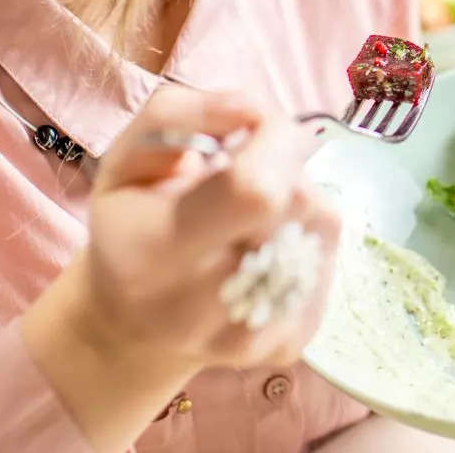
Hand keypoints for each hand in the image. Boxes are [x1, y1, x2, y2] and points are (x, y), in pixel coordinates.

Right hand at [21, 82, 340, 451]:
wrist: (133, 325)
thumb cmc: (131, 226)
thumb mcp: (126, 156)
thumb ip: (180, 114)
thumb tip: (255, 109)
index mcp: (156, 252)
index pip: (255, 190)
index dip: (273, 140)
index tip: (253, 129)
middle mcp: (203, 307)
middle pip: (298, 202)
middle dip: (284, 165)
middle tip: (247, 171)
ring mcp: (253, 336)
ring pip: (321, 225)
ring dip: (298, 198)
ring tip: (251, 213)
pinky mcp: (289, 345)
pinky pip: (328, 258)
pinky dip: (306, 236)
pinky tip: (266, 244)